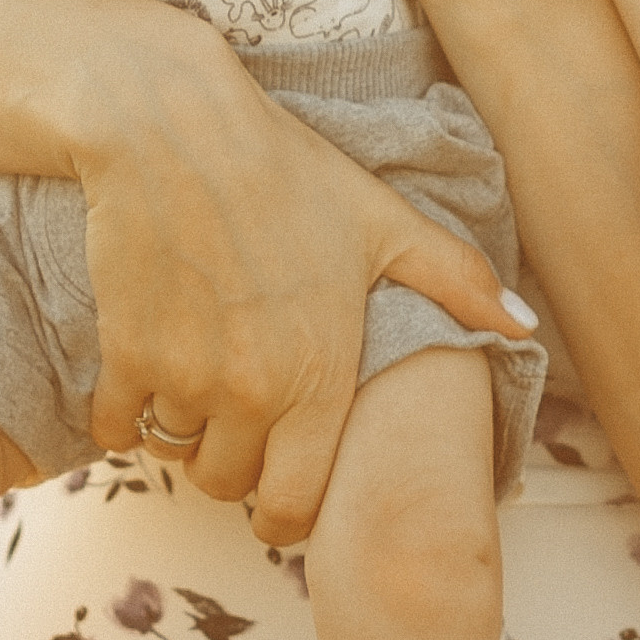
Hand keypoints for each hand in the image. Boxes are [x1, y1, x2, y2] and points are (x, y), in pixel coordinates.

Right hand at [74, 42, 536, 547]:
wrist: (174, 128)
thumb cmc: (284, 170)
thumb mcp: (381, 220)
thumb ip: (456, 280)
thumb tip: (523, 323)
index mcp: (321, 375)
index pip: (295, 506)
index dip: (287, 511)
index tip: (279, 485)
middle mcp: (253, 393)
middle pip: (228, 487)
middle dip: (234, 466)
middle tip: (238, 423)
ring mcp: (185, 378)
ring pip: (174, 454)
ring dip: (182, 434)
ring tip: (197, 385)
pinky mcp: (126, 355)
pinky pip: (116, 428)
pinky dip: (125, 412)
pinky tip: (146, 369)